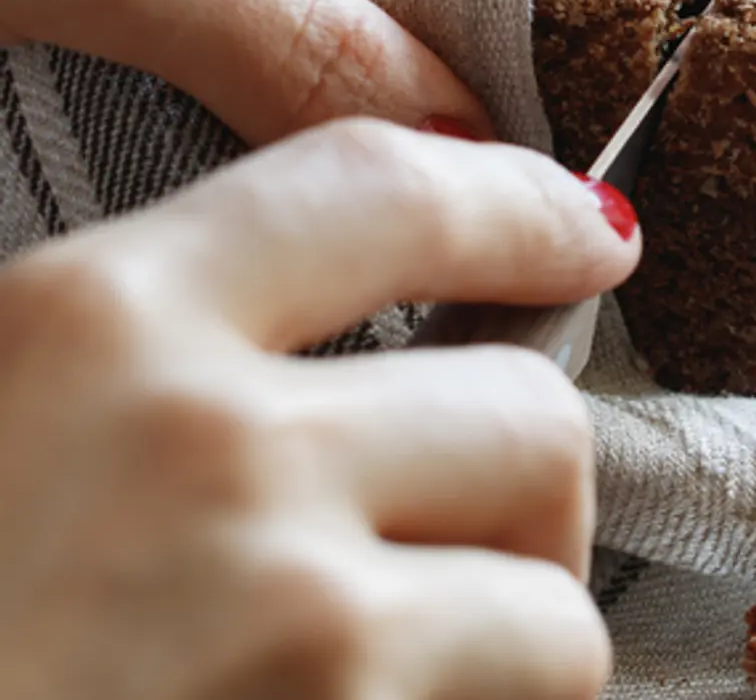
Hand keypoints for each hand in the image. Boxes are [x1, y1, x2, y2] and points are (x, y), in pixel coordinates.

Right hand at [0, 119, 642, 698]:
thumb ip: (120, 365)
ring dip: (515, 648)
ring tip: (408, 676)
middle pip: (529, 418)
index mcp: (85, 327)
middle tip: (464, 547)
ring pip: (554, 610)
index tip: (587, 233)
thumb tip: (309, 357)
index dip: (515, 208)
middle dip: (523, 496)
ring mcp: (291, 628)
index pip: (382, 189)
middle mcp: (208, 453)